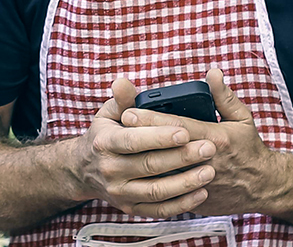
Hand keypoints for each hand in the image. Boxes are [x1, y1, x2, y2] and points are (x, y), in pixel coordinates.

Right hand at [70, 78, 219, 217]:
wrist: (84, 170)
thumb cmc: (105, 135)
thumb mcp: (108, 114)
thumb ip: (122, 99)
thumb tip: (123, 83)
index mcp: (105, 143)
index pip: (134, 140)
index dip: (159, 137)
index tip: (185, 132)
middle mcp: (110, 170)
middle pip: (150, 165)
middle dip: (182, 157)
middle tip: (209, 148)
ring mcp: (120, 192)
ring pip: (157, 191)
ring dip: (186, 183)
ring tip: (209, 171)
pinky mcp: (130, 208)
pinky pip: (158, 210)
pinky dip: (180, 204)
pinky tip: (200, 193)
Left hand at [120, 68, 292, 216]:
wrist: (263, 187)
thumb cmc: (250, 150)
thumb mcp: (242, 119)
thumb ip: (224, 96)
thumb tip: (212, 73)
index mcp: (215, 138)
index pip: (176, 126)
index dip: (151, 119)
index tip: (129, 112)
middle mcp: (205, 160)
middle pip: (164, 149)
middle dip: (139, 138)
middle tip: (117, 129)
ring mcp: (200, 182)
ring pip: (163, 173)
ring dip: (141, 161)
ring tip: (121, 152)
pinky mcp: (197, 199)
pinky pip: (170, 194)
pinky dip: (153, 184)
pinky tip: (136, 177)